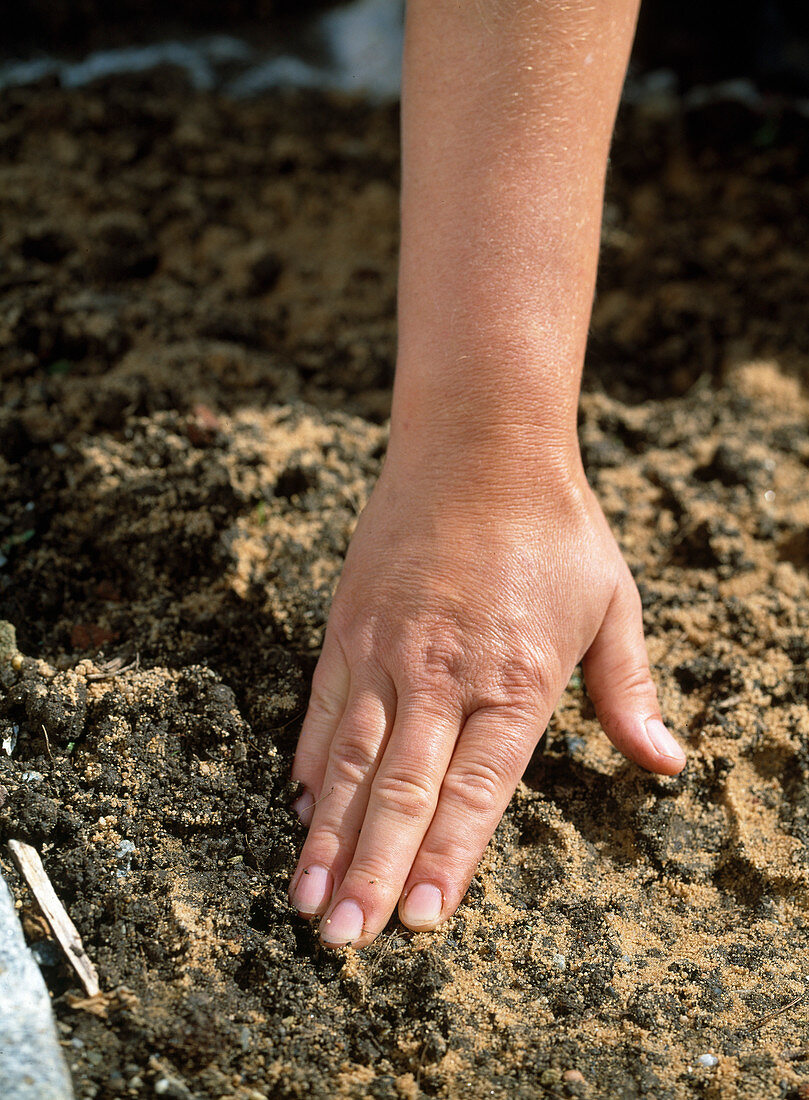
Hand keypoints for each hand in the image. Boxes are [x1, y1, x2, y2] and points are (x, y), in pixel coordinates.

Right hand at [288, 453, 684, 947]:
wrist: (480, 443)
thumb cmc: (555, 528)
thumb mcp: (614, 603)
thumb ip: (629, 690)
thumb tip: (665, 764)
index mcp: (516, 678)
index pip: (476, 792)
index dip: (448, 862)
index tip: (420, 925)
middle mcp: (444, 672)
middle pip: (403, 790)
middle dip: (373, 871)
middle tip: (343, 941)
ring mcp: (388, 647)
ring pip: (352, 760)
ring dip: (329, 837)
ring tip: (309, 900)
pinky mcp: (350, 624)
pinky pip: (324, 707)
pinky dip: (312, 764)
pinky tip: (302, 811)